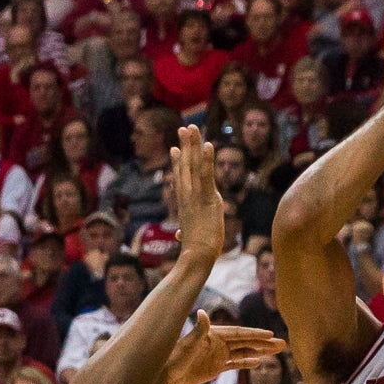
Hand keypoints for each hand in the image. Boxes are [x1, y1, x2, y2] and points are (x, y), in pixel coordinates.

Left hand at [164, 311, 282, 383]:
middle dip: (265, 343)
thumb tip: (202, 313)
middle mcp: (218, 343)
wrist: (164, 374)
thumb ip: (198, 330)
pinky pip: (235, 364)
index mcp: (214, 334)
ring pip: (244, 352)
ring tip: (277, 351)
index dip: (256, 334)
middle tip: (283, 344)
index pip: (240, 334)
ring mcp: (218, 355)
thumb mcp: (188, 343)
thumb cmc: (173, 357)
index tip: (271, 335)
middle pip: (247, 342)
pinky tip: (258, 362)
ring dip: (260, 352)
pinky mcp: (215, 367)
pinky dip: (246, 362)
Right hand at [169, 126, 222, 258]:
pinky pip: (207, 175)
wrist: (197, 255)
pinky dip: (207, 159)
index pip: (181, 178)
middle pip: (185, 165)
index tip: (175, 148)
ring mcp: (196, 195)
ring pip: (194, 165)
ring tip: (192, 128)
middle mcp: (188, 195)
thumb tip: (180, 235)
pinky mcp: (208, 198)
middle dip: (185, 145)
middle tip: (183, 128)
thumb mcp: (190, 236)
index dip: (178, 161)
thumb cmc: (195, 250)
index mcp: (185, 202)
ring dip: (193, 145)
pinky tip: (207, 145)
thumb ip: (185, 231)